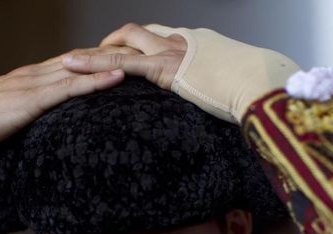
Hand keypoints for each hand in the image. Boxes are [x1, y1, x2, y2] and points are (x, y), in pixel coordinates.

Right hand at [0, 46, 136, 164]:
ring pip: (80, 68)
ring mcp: (30, 85)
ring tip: (142, 56)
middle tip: (144, 47)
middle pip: (81, 59)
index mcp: (26, 79)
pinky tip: (118, 77)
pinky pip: (69, 89)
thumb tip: (39, 126)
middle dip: (113, 52)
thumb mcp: (2, 118)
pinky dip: (96, 81)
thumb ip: (22, 116)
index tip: (124, 56)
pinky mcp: (28, 102)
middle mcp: (31, 75)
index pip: (69, 63)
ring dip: (113, 61)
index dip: (97, 58)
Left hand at [62, 23, 299, 123]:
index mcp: (198, 43)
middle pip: (137, 34)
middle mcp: (181, 40)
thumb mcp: (236, 85)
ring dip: (93, 52)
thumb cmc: (260, 90)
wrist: (266, 86)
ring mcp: (173, 51)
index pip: (159, 36)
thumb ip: (220, 86)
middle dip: (110, 44)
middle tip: (89, 58)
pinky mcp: (166, 67)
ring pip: (122, 44)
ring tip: (67, 61)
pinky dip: (95, 65)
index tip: (122, 54)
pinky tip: (74, 69)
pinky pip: (122, 63)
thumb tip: (222, 100)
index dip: (137, 44)